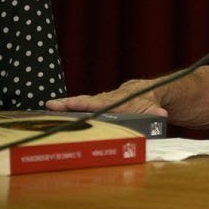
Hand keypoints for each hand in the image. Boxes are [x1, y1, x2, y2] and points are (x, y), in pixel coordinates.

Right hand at [46, 79, 167, 116]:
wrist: (147, 92)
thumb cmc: (147, 103)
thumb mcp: (153, 109)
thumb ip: (155, 113)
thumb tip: (162, 115)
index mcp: (115, 102)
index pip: (98, 103)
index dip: (85, 104)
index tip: (73, 104)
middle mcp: (105, 100)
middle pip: (85, 101)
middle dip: (68, 103)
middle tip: (51, 104)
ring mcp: (99, 101)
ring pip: (81, 103)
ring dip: (64, 107)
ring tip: (47, 108)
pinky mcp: (97, 105)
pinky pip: (82, 107)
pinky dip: (68, 109)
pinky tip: (54, 114)